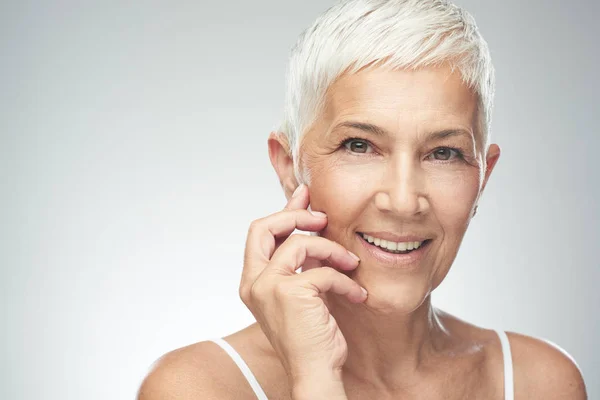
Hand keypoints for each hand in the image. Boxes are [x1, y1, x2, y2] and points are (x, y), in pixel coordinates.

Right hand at [239, 183, 366, 387]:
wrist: (316, 372)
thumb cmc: (311, 335)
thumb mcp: (302, 291)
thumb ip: (300, 261)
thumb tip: (312, 224)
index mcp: (253, 281)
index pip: (259, 233)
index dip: (284, 211)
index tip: (306, 196)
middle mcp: (253, 282)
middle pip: (263, 227)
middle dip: (295, 214)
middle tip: (323, 217)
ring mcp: (268, 287)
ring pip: (300, 243)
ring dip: (333, 250)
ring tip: (352, 264)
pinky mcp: (290, 292)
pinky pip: (324, 270)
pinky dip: (345, 281)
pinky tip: (357, 295)